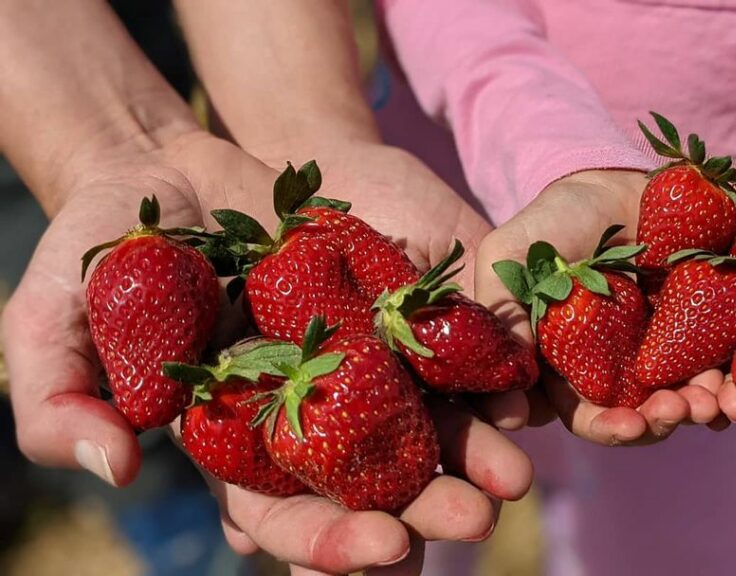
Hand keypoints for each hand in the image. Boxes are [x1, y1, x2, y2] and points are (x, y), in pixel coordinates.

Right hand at [1, 131, 532, 573]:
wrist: (167, 164)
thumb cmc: (101, 247)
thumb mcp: (52, 317)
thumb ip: (62, 397)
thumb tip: (114, 470)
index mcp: (235, 442)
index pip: (285, 517)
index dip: (329, 540)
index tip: (379, 549)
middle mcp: (306, 413)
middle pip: (374, 482)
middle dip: (425, 508)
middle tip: (474, 518)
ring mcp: (356, 358)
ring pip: (426, 423)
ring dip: (474, 452)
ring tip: (515, 473)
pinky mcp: (393, 304)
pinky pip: (446, 344)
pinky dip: (485, 370)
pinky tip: (521, 392)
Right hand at [475, 170, 725, 446]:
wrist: (620, 180)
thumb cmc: (558, 219)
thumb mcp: (513, 253)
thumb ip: (500, 307)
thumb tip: (510, 388)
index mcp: (574, 367)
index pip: (589, 415)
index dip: (609, 428)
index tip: (629, 425)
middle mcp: (626, 371)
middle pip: (650, 416)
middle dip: (667, 419)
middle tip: (685, 407)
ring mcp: (674, 354)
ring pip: (698, 399)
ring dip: (714, 410)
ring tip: (729, 402)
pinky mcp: (717, 331)